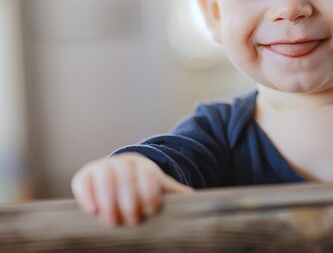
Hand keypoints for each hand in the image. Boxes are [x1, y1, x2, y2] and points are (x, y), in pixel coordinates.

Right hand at [71, 153, 192, 225]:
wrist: (120, 176)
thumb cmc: (144, 188)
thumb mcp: (161, 188)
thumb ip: (176, 194)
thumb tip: (198, 201)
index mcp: (146, 166)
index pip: (148, 175)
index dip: (150, 192)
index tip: (151, 209)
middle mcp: (124, 163)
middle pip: (126, 178)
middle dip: (128, 200)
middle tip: (131, 221)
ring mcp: (103, 167)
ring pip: (104, 179)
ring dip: (107, 201)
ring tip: (112, 221)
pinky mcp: (84, 176)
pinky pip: (83, 182)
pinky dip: (86, 194)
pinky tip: (92, 210)